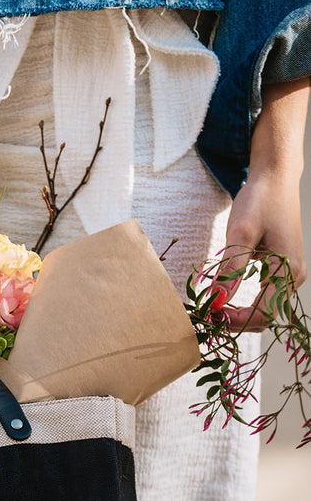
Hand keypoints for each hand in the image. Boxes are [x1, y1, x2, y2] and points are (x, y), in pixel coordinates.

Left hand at [218, 169, 304, 330]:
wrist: (275, 178)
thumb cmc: (260, 201)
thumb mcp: (240, 235)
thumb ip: (230, 271)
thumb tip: (217, 301)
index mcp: (288, 270)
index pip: (262, 314)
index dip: (235, 321)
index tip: (209, 316)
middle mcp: (294, 277)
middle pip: (264, 316)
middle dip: (236, 320)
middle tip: (206, 315)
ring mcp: (290, 274)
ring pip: (263, 309)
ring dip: (238, 313)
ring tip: (212, 308)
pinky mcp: (281, 269)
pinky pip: (263, 296)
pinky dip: (243, 302)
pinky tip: (223, 296)